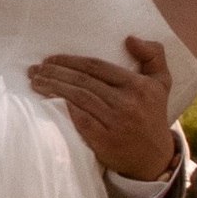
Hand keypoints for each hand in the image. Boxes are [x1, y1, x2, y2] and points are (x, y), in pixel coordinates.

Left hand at [26, 32, 180, 181]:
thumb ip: (153, 54)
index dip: (70, 60)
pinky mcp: (106, 141)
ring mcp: (116, 123)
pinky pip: (80, 120)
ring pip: (79, 98)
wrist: (155, 159)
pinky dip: (63, 108)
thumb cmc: (152, 115)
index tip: (50, 59)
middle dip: (55, 72)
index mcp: (138, 85)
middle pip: (84, 81)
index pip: (97, 67)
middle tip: (35, 69)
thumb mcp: (161, 82)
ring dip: (53, 88)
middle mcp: (127, 102)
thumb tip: (129, 38)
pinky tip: (47, 101)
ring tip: (35, 82)